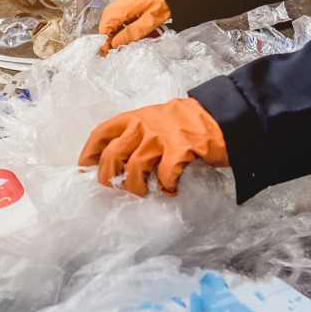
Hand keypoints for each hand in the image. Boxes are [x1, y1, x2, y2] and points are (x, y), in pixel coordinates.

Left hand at [78, 97, 228, 196]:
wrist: (224, 116)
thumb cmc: (189, 122)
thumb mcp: (157, 119)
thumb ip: (137, 134)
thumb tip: (117, 161)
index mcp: (135, 117)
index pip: (101, 133)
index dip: (89, 153)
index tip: (86, 169)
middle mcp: (144, 125)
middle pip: (113, 156)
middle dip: (109, 179)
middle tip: (115, 192)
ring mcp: (162, 136)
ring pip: (134, 169)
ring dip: (136, 188)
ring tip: (145, 195)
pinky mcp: (182, 148)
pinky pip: (165, 175)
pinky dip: (166, 187)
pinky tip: (171, 189)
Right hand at [98, 0, 170, 55]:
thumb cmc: (162, 2)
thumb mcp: (150, 21)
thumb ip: (132, 33)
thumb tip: (114, 44)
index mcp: (119, 10)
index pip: (103, 29)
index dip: (105, 42)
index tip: (112, 53)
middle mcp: (115, 5)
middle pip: (105, 26)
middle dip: (109, 39)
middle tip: (118, 49)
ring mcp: (120, 3)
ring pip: (110, 22)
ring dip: (114, 33)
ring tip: (123, 42)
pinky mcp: (125, 3)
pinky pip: (116, 17)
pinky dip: (119, 26)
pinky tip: (128, 32)